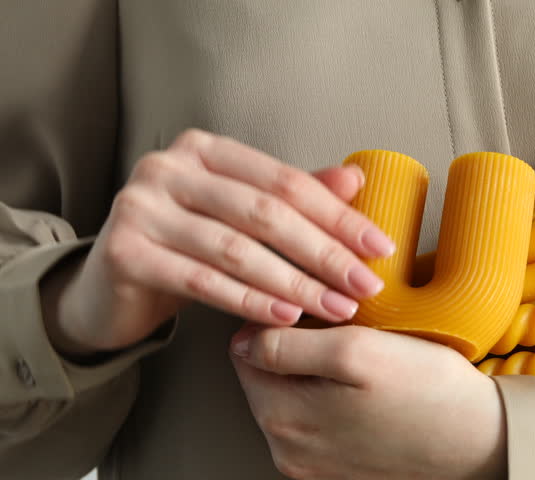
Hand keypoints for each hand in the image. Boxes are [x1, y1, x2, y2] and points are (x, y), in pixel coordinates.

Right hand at [43, 129, 394, 355]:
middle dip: (324, 253)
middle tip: (365, 286)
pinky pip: (200, 280)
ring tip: (335, 308)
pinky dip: (249, 301)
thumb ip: (291, 197)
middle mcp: (168, 168)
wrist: (110, 287)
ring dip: (295, 283)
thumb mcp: (241, 216)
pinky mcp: (124, 252)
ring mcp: (140, 207)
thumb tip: (355, 179)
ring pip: (236, 249)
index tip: (380, 248)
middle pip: (265, 213)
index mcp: (205, 149)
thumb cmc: (187, 246)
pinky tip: (286, 317)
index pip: (286, 182)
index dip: (339, 216)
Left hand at [230, 325, 506, 479]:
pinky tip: (369, 386)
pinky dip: (335, 394)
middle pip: (267, 374)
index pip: (246, 349)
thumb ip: (288, 345)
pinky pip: (319, 418)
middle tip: (349, 329)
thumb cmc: (428, 392)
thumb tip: (242, 339)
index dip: (281, 316)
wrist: (481, 439)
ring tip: (364, 358)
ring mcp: (312, 462)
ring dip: (318, 369)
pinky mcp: (338, 465)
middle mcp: (288, 449)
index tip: (320, 306)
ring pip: (293, 394)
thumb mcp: (356, 350)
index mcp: (282, 420)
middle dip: (299, 344)